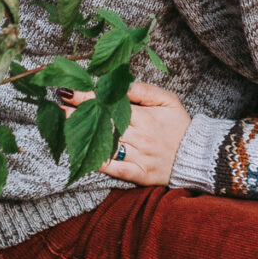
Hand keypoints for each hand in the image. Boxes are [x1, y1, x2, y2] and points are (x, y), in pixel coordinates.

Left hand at [63, 79, 193, 187]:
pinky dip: (99, 164)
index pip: (110, 105)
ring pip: (106, 146)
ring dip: (85, 137)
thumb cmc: (181, 125)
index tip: (68, 92)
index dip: (88, 98)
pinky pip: (115, 170)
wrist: (199, 155)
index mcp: (145, 117)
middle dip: (79, 115)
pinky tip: (82, 156)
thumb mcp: (169, 100)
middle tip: (58, 108)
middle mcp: (139, 137)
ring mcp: (138, 157)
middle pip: (104, 124)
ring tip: (66, 128)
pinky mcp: (139, 175)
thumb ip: (144, 91)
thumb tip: (121, 84)